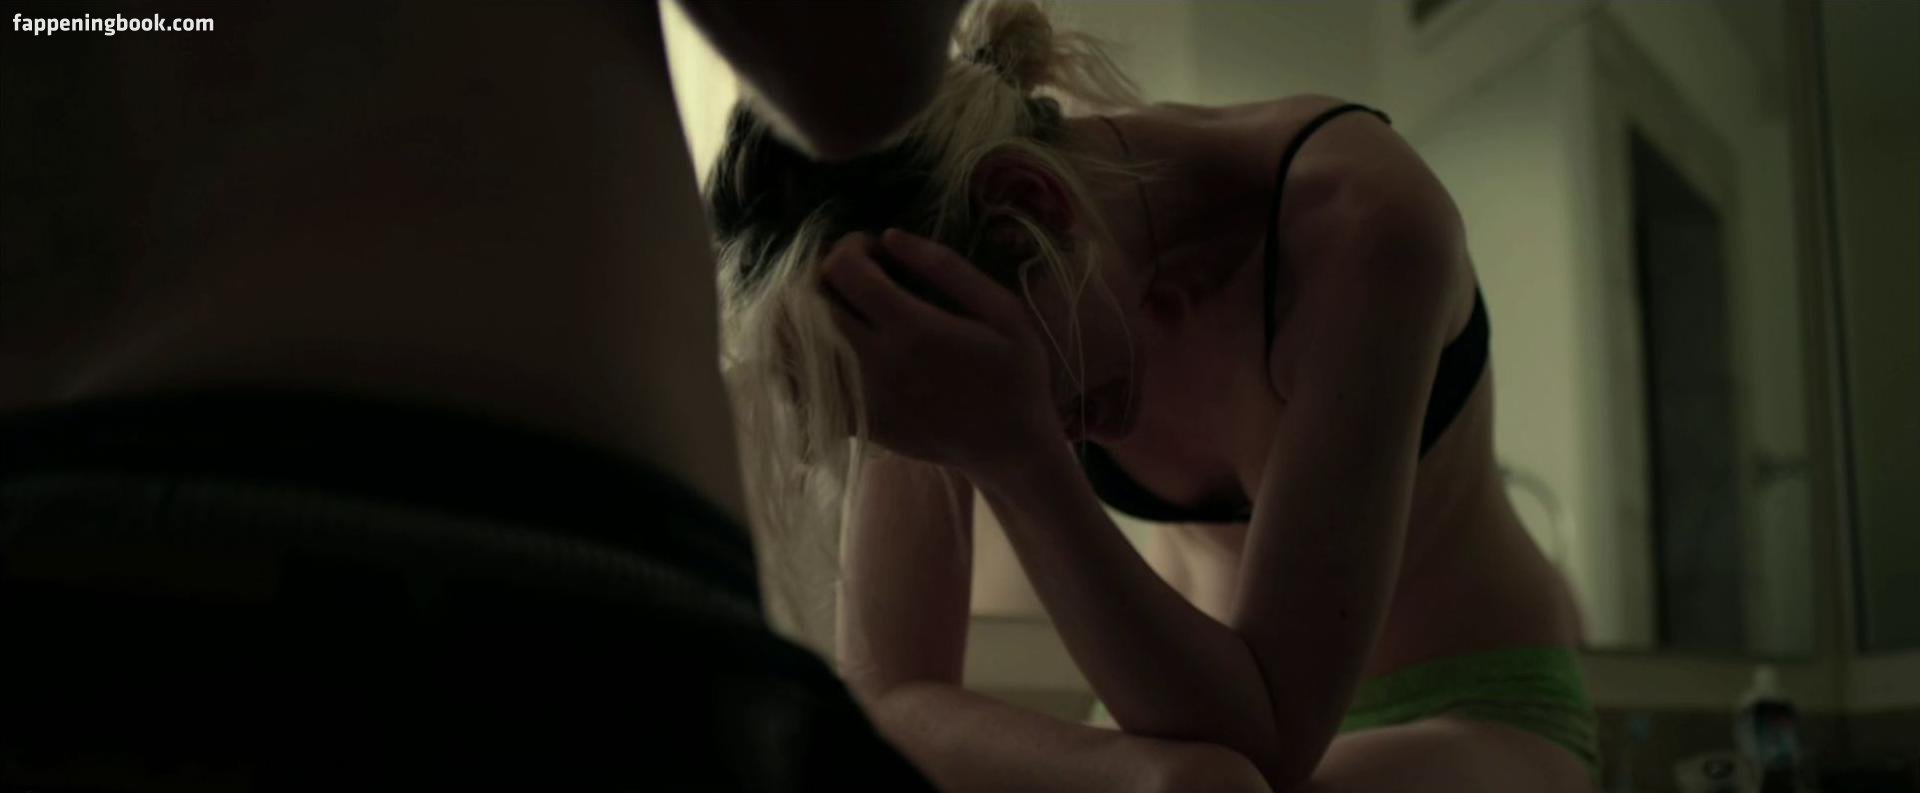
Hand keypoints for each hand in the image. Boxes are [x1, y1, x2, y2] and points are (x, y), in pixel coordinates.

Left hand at [819, 229, 1057, 473]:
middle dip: (826, 275)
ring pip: (795, 345)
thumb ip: (947, 268)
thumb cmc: (1014, 374)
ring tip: (836, 307)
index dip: (850, 246)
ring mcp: (861, 396)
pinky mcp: (857, 423)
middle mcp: (877, 361)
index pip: (844, 269)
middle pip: (810, 301)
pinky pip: (802, 388)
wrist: (1010, 448)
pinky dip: (799, 363)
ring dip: (803, 316)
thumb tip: (890, 235)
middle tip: (856, 277)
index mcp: (913, 327)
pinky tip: (827, 349)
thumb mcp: (1002, 311)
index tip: (874, 249)